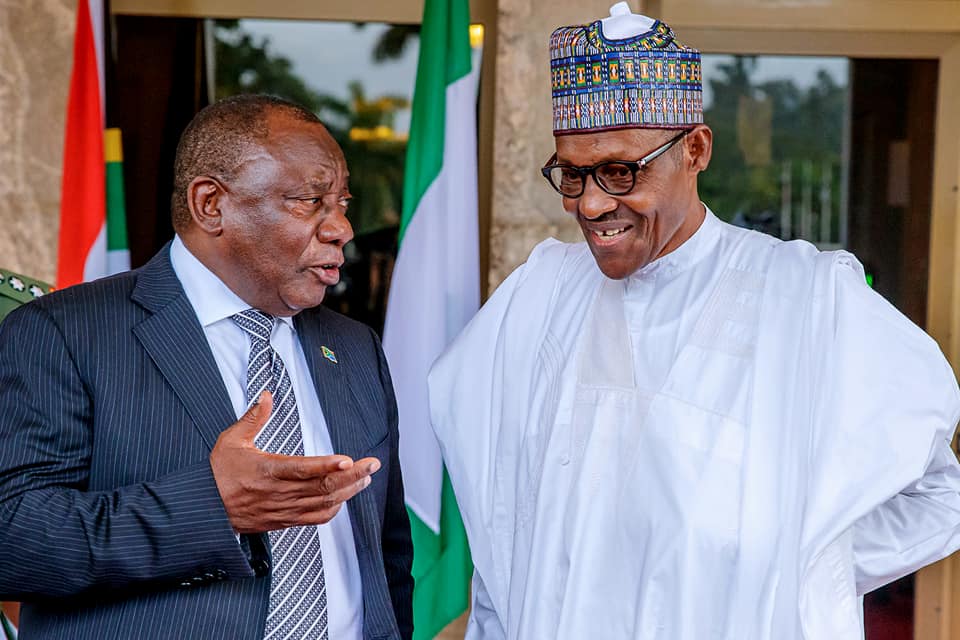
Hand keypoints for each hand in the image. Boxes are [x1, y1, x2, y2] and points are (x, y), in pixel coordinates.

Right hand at [210, 391, 379, 533]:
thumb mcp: (232, 440)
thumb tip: (266, 396)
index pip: (303, 469)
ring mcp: (284, 509)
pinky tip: (344, 498)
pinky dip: (333, 509)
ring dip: (349, 491)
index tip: (348, 459)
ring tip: (366, 477)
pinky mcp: (284, 520)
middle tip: (372, 464)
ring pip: (324, 503)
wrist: (203, 510)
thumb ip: (254, 418)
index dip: (327, 465)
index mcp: (268, 471)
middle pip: (323, 486)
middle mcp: (279, 493)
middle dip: (352, 475)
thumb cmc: (217, 474)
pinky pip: (315, 518)